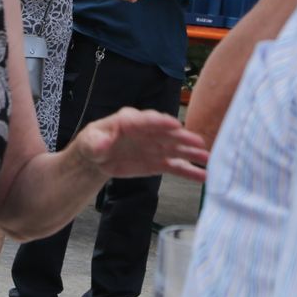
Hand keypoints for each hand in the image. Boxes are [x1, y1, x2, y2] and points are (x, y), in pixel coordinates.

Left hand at [71, 107, 209, 182]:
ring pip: (176, 150)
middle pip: (167, 133)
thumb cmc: (93, 142)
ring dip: (192, 154)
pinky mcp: (159, 162)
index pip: (147, 120)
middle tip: (198, 143)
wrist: (97, 158)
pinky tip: (204, 176)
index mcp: (130, 121)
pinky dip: (190, 172)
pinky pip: (176, 167)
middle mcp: (148, 131)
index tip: (174, 125)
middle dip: (182, 138)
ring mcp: (156, 147)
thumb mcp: (89, 141)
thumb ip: (96, 142)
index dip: (160, 122)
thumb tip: (101, 144)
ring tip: (208, 159)